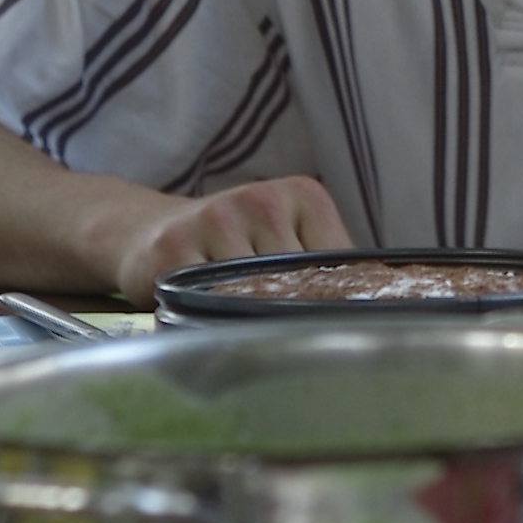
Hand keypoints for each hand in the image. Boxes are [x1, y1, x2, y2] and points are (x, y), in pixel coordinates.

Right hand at [103, 173, 351, 304]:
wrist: (150, 232)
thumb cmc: (233, 245)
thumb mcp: (285, 237)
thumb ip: (322, 264)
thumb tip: (372, 307)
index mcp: (303, 195)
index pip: (337, 261)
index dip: (330, 297)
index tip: (323, 318)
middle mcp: (262, 200)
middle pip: (296, 282)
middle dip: (290, 310)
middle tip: (279, 327)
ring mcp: (217, 220)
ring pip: (253, 295)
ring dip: (248, 315)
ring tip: (239, 316)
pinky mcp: (175, 248)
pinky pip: (207, 301)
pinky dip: (210, 315)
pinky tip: (206, 311)